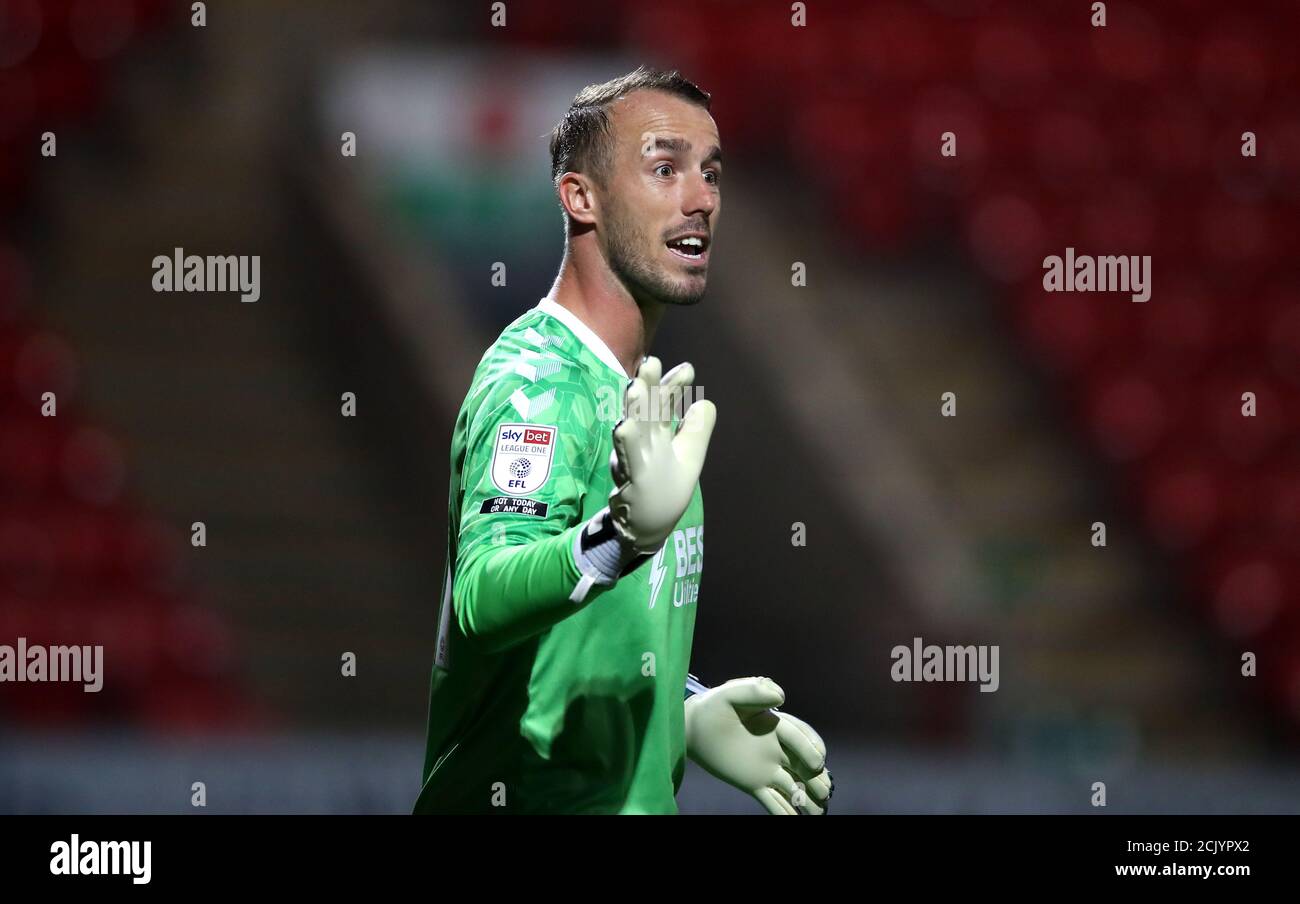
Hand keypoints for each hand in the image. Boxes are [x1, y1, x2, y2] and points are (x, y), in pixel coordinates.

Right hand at [608, 356, 714, 553]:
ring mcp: (635, 458)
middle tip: (651, 361)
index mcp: (660, 434)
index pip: (666, 404)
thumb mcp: (688, 457)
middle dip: (650, 387)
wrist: (645, 525)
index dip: (675, 386)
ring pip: (634, 429)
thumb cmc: (664, 488)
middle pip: (648, 410)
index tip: (687, 368)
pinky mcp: (631, 478)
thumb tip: (705, 402)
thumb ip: (695, 430)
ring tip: (635, 386)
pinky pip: (628, 459)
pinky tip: (624, 427)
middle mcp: (646, 442)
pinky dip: (626, 443)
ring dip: (634, 408)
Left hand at [684, 676, 832, 814]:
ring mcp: (767, 768)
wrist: (694, 727)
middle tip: (825, 792)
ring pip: (793, 786)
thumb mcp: (731, 693)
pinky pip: (773, 801)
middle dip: (816, 779)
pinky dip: (785, 813)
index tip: (818, 762)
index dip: (809, 749)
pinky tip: (796, 820)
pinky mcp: (754, 784)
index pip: (798, 737)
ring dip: (807, 799)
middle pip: (803, 765)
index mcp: (776, 725)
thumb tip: (781, 697)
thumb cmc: (714, 706)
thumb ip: (756, 690)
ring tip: (818, 813)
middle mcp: (777, 748)